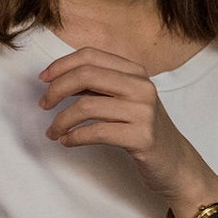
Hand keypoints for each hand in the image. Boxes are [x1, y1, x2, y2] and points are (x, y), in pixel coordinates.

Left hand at [38, 47, 216, 206]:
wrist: (174, 162)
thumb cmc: (140, 128)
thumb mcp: (122, 98)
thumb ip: (96, 85)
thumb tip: (56, 77)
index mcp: (136, 71)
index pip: (91, 55)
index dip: (61, 65)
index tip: (43, 80)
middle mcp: (142, 87)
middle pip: (86, 75)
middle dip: (56, 90)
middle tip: (43, 105)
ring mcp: (144, 111)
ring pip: (86, 106)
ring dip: (61, 120)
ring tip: (53, 131)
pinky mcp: (143, 137)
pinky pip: (96, 132)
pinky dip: (74, 137)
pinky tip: (67, 141)